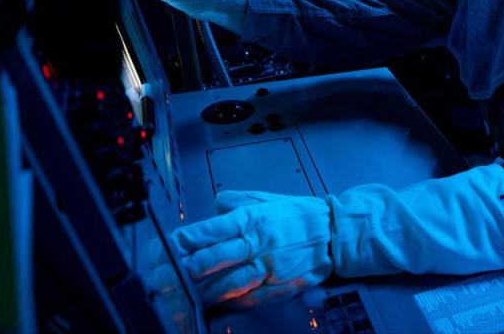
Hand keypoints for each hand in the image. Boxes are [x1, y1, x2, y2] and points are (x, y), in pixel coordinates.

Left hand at [171, 190, 332, 308]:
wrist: (334, 232)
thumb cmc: (298, 214)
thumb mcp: (268, 199)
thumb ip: (238, 201)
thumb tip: (215, 203)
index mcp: (252, 218)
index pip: (211, 229)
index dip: (187, 239)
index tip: (168, 246)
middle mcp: (257, 242)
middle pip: (215, 257)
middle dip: (189, 268)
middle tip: (169, 275)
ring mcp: (268, 266)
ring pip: (229, 282)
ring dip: (205, 291)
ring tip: (187, 295)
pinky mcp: (279, 285)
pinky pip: (250, 297)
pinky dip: (232, 302)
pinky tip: (218, 304)